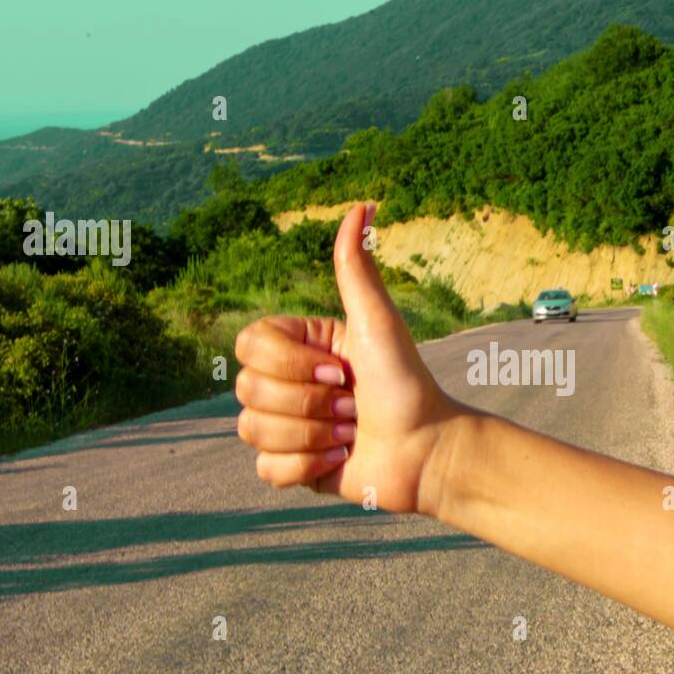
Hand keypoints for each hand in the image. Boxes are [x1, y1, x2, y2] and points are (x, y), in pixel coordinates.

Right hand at [234, 202, 462, 513]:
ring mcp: (284, 426)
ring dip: (310, 435)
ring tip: (349, 432)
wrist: (427, 450)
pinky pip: (264, 469)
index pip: (247, 346)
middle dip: (308, 402)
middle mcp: (284, 383)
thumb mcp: (378, 323)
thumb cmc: (407, 383)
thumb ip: (357, 268)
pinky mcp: (290, 468)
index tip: (340, 369)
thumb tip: (363, 204)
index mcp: (297, 345)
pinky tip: (339, 459)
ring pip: (252, 430)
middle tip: (351, 404)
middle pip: (247, 390)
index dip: (290, 363)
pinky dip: (305, 467)